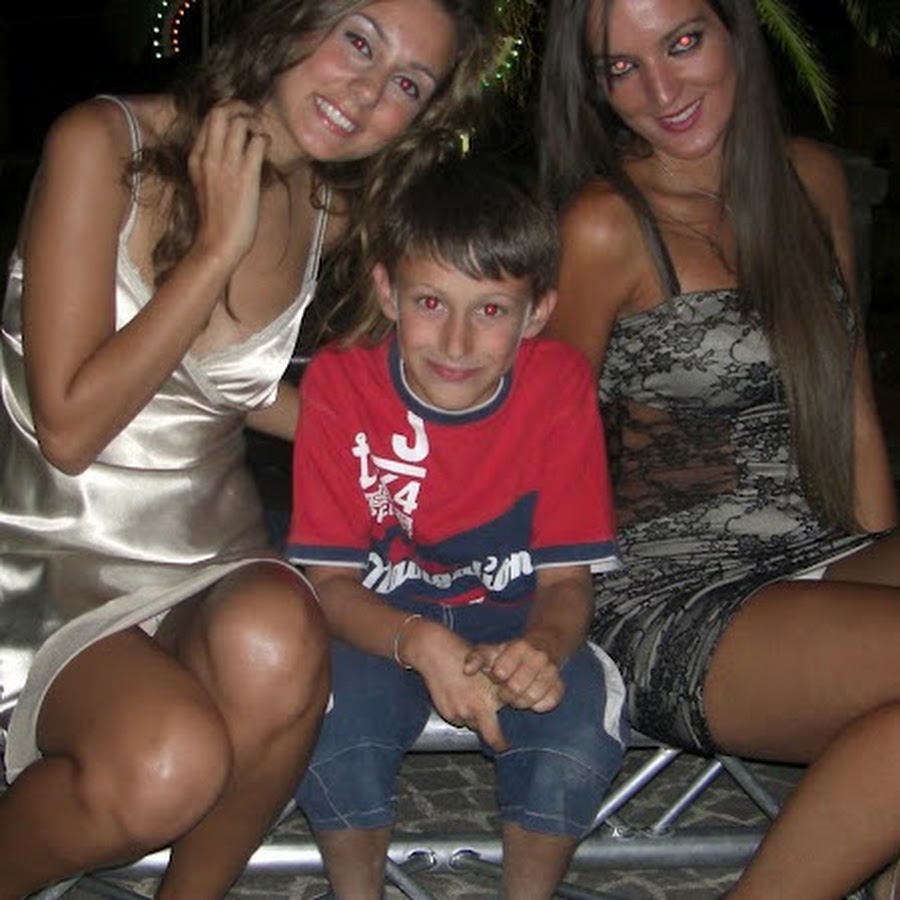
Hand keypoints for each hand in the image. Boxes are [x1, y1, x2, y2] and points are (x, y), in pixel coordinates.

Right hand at [188, 101, 268, 268]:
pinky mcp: (246, 177)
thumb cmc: (215, 219)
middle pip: (220, 112)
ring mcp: (227, 165)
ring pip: (239, 122)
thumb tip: (229, 150)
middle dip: (239, 107)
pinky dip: (265, 140)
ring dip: (254, 123)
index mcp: (196, 157)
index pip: (208, 118)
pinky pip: (258, 143)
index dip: (227, 110)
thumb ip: (211, 164)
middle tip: (252, 117)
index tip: (240, 117)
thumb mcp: (204, 184)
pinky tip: (266, 149)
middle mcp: (209, 156)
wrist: (217, 243)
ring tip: (260, 135)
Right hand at [408, 622, 508, 751]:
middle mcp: (470, 712)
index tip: (504, 747)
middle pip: (483, 731)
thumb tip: (510, 703)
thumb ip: (500, 692)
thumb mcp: (490, 670)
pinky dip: (462, 711)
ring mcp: (456, 713)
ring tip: (473, 697)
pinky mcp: (445, 712)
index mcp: (485, 704)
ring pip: (470, 723)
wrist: (435, 653)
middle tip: (492, 725)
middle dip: (488, 728)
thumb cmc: (465, 656)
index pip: (495, 737)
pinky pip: (458, 718)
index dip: (501, 745)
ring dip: (474, 717)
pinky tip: (461, 695)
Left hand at [464, 638, 564, 712]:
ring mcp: (551, 671)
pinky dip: (538, 705)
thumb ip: (476, 657)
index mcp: (519, 647)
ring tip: (516, 697)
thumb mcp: (493, 650)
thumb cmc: (511, 653)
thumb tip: (467, 670)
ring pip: (532, 697)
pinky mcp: (560, 685)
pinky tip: (532, 699)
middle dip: (506, 694)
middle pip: (516, 688)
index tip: (497, 677)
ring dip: (520, 701)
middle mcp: (538, 658)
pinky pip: (549, 702)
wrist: (544, 645)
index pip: (502, 672)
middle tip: (504, 692)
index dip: (496, 678)